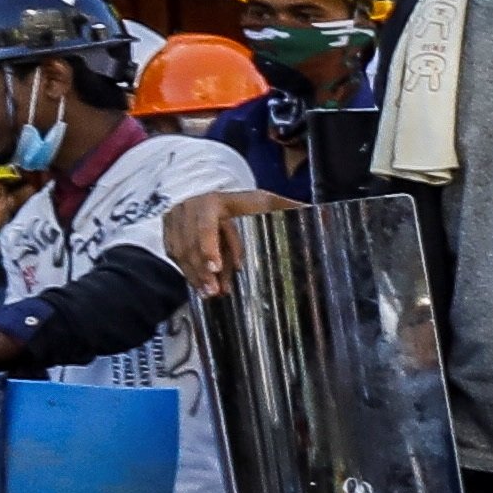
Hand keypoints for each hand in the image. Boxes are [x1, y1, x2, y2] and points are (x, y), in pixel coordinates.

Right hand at [157, 185, 284, 294]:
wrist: (221, 199)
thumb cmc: (251, 205)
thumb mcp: (270, 204)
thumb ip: (293, 210)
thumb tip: (321, 218)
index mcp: (218, 200)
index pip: (208, 225)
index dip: (211, 247)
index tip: (218, 268)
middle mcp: (194, 206)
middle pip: (193, 242)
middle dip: (203, 268)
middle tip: (215, 291)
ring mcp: (179, 216)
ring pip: (181, 249)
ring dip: (194, 273)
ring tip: (209, 292)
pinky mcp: (170, 227)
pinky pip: (173, 251)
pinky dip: (185, 269)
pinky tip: (198, 284)